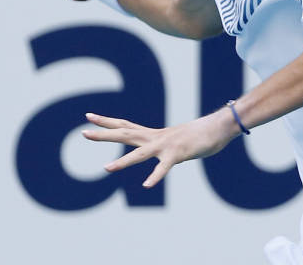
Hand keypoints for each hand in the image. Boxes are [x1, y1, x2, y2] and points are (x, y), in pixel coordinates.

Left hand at [82, 110, 238, 186]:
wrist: (218, 127)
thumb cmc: (199, 134)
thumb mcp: (176, 141)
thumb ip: (165, 148)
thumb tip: (161, 154)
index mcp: (153, 134)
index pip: (125, 125)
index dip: (107, 122)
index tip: (88, 116)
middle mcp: (155, 137)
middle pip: (125, 134)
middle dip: (104, 134)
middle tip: (83, 131)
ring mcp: (166, 146)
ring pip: (140, 154)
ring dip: (123, 162)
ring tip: (106, 169)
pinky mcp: (178, 155)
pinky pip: (164, 168)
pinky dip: (155, 176)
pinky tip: (147, 186)